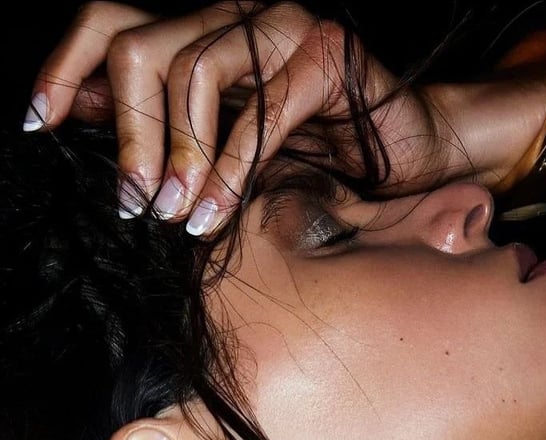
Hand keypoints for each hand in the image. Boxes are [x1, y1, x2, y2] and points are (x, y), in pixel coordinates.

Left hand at [25, 0, 447, 233]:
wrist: (406, 155)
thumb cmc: (319, 158)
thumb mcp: (228, 151)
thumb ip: (171, 132)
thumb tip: (94, 121)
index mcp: (203, 37)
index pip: (110, 25)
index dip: (65, 68)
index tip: (42, 123)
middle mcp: (234, 19)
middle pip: (140, 49)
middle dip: (131, 137)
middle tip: (138, 206)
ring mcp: (281, 29)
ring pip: (195, 69)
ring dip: (179, 155)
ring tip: (180, 217)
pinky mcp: (326, 57)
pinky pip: (263, 109)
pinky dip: (233, 168)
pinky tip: (218, 213)